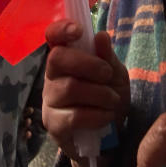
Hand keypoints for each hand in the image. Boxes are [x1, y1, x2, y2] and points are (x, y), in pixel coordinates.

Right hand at [41, 19, 129, 158]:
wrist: (109, 136)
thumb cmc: (108, 97)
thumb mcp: (115, 75)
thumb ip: (107, 57)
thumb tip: (101, 36)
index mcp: (65, 59)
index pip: (51, 37)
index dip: (60, 30)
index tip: (78, 31)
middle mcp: (52, 77)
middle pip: (57, 59)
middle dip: (88, 64)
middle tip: (107, 75)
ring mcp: (50, 101)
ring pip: (70, 88)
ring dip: (100, 94)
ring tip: (112, 101)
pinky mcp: (54, 125)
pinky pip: (74, 116)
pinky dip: (97, 115)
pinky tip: (106, 117)